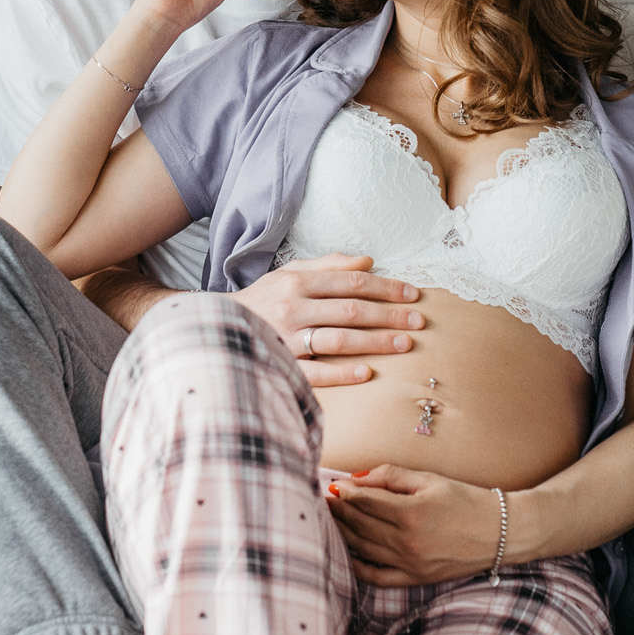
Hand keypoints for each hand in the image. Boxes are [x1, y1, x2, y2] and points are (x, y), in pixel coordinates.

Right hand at [231, 252, 422, 386]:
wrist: (215, 327)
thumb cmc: (261, 300)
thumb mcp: (289, 273)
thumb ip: (329, 266)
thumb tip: (368, 261)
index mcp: (297, 282)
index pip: (351, 282)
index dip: (385, 287)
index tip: (413, 294)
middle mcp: (292, 308)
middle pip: (351, 310)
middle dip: (389, 315)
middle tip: (418, 321)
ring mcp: (286, 338)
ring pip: (339, 340)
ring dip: (375, 342)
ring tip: (404, 344)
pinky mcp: (280, 365)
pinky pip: (315, 372)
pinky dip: (342, 373)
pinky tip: (367, 373)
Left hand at [326, 465, 506, 586]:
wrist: (501, 533)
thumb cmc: (466, 500)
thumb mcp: (430, 480)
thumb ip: (392, 476)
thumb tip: (357, 479)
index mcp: (412, 513)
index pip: (364, 501)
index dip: (343, 491)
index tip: (331, 484)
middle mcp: (408, 541)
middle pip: (359, 524)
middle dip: (338, 509)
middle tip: (323, 498)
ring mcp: (410, 563)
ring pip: (362, 547)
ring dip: (342, 531)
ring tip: (331, 518)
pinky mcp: (415, 578)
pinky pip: (376, 576)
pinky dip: (357, 564)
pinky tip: (346, 551)